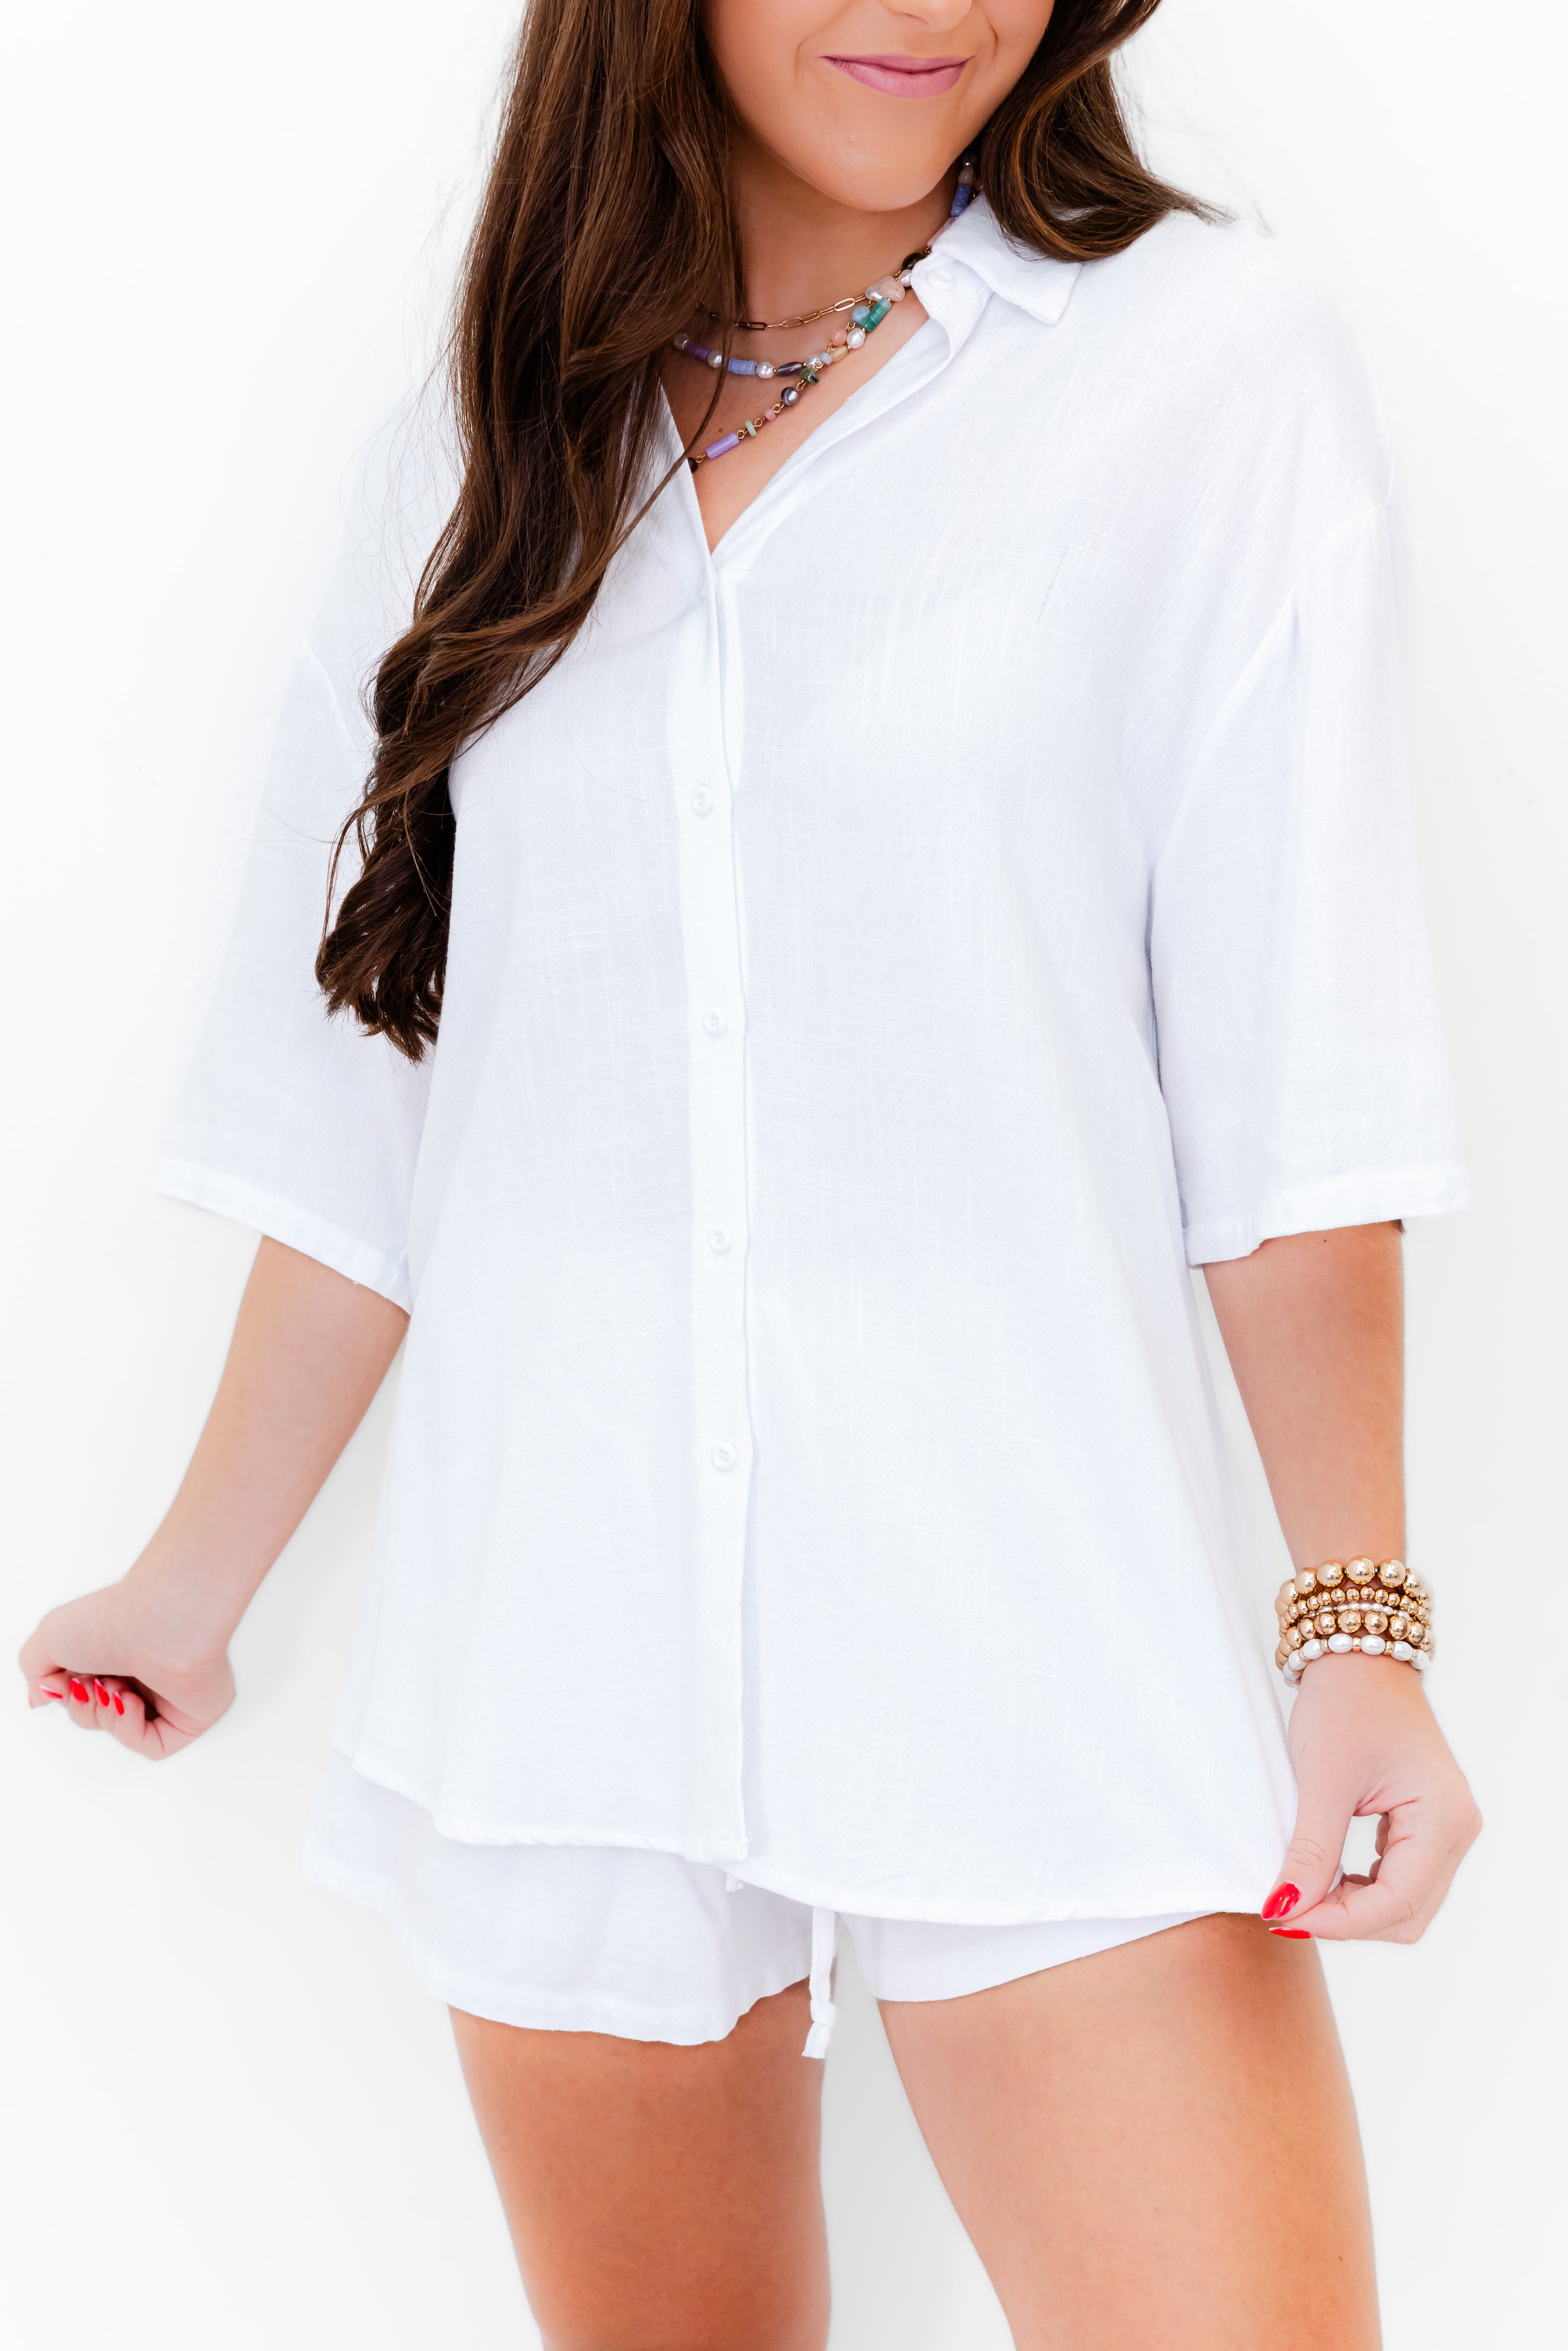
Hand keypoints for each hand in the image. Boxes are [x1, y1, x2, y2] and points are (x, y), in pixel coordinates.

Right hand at [20, 1577, 235, 1759]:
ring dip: (104, 1715)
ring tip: (112, 1686)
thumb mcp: (49, 1637)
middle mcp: (144, 1670)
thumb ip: (37, 1672)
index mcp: (117, 1651)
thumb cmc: (111, 1621)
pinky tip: (130, 1703)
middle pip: (99, 1714)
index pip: (84, 1691)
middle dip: (83, 1706)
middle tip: (89, 1683)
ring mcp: (169, 1692)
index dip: (67, 1695)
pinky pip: (154, 1745)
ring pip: (123, 1730)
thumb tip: (43, 1697)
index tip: (63, 1681)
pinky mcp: (192, 1713)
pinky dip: (130, 1732)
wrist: (156, 1621)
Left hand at [1260, 1652, 1480, 1940]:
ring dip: (1354, 1909)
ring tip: (1303, 1891)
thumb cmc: (1344, 1703)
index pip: (1396, 1902)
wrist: (1357, 1656)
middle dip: (1348, 1921)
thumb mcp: (1322, 1780)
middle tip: (1288, 1908)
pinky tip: (1327, 1876)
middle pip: (1407, 1913)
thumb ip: (1309, 1851)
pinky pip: (1401, 1880)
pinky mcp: (1427, 1825)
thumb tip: (1284, 1909)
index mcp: (1443, 1817)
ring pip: (1405, 1904)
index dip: (1339, 1922)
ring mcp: (1445, 1829)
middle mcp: (1457, 1829)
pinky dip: (1363, 1889)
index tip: (1283, 1917)